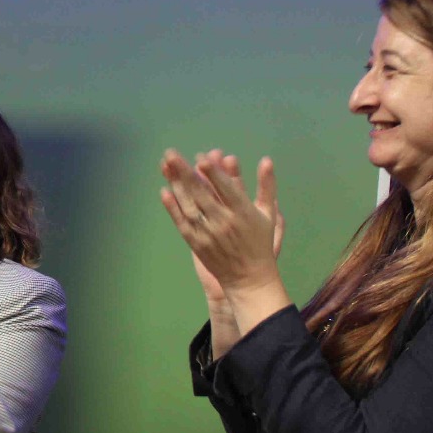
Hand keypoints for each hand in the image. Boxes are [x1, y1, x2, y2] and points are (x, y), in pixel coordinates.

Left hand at [161, 149, 288, 337]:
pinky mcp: (197, 244)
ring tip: (165, 166)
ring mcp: (208, 234)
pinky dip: (172, 208)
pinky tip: (164, 192)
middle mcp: (224, 222)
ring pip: (189, 206)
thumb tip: (266, 160)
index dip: (214, 174)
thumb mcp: (269, 213)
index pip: (227, 189)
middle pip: (202, 194)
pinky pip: (182, 223)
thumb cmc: (260, 242)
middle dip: (186, 173)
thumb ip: (267, 186)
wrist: (249, 278)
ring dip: (176, 185)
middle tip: (171, 154)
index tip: (201, 157)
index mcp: (243, 213)